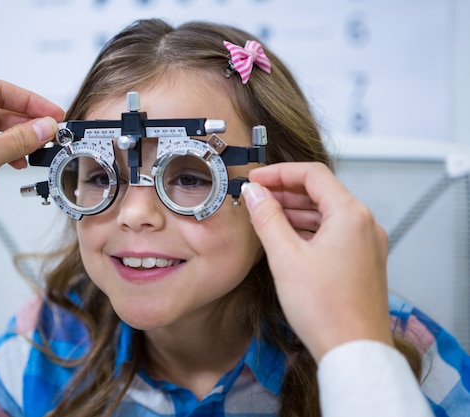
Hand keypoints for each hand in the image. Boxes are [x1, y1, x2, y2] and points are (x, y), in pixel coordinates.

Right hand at [241, 162, 392, 361]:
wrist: (353, 351)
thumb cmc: (325, 309)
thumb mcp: (285, 257)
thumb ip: (267, 218)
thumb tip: (254, 192)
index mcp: (351, 215)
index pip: (312, 175)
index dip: (279, 172)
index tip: (254, 178)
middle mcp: (365, 224)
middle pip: (321, 192)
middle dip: (285, 191)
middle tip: (256, 196)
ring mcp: (367, 243)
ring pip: (327, 213)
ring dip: (296, 210)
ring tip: (265, 215)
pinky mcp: (363, 261)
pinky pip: (334, 232)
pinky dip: (309, 229)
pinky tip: (287, 237)